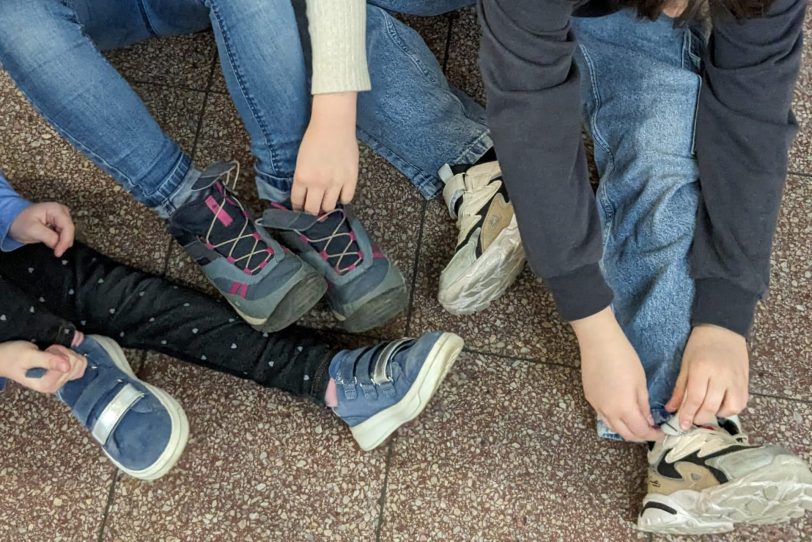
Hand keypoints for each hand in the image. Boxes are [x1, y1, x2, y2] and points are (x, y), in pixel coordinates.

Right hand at [0, 342, 85, 393]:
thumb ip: (48, 361)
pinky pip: (78, 366)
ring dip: (67, 354)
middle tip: (48, 351)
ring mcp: (59, 382)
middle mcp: (55, 386)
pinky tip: (56, 355)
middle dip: (64, 353)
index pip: (71, 365)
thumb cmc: (13, 357)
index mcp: (47, 384)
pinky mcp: (61, 377)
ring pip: (79, 364)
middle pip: (77, 364)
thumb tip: (66, 366)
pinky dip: (70, 356)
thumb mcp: (29, 356)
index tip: (48, 350)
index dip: (61, 352)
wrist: (4, 359)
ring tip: (50, 353)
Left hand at [9, 202, 74, 256]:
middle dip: (64, 242)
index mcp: (55, 209)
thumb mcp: (32, 230)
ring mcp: (61, 216)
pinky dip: (60, 240)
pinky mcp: (60, 222)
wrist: (13, 220)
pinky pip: (65, 233)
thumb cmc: (20, 222)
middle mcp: (61, 211)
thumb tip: (59, 245)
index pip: (67, 227)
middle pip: (70, 230)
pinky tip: (53, 242)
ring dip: (62, 241)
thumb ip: (49, 237)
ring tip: (53, 246)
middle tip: (56, 251)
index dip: (65, 241)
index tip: (58, 252)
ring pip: (69, 232)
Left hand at [292, 92, 358, 214]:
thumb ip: (302, 179)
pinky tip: (340, 192)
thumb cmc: (314, 138)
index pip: (298, 202)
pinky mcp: (350, 179)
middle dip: (311, 210)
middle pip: (313, 209)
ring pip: (329, 207)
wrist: (333, 125)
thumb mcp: (300, 160)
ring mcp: (335, 182)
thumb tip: (305, 195)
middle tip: (313, 208)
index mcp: (302, 177)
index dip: (298, 208)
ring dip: (326, 206)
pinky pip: (346, 199)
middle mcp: (318, 183)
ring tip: (326, 200)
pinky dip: (342, 198)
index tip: (300, 209)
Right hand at [573, 307, 662, 441]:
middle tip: (651, 430)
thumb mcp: (641, 382)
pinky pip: (603, 416)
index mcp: (624, 408)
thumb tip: (648, 420)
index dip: (653, 435)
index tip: (662, 432)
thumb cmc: (624, 359)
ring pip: (612, 427)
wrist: (599, 343)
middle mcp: (608, 412)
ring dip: (626, 429)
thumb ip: (644, 405)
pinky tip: (621, 411)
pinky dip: (615, 419)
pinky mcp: (589, 398)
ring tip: (637, 422)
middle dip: (640, 436)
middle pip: (625, 434)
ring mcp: (596, 406)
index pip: (640, 431)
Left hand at [666, 324, 748, 429]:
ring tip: (704, 413)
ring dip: (715, 415)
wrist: (723, 329)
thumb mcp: (685, 364)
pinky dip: (729, 410)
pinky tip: (719, 407)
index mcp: (702, 369)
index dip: (687, 414)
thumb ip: (679, 389)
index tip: (681, 425)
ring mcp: (736, 380)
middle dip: (698, 418)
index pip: (694, 398)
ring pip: (728, 408)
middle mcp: (721, 376)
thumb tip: (671, 409)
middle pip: (710, 406)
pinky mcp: (746, 382)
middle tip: (690, 422)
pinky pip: (740, 404)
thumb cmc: (700, 345)